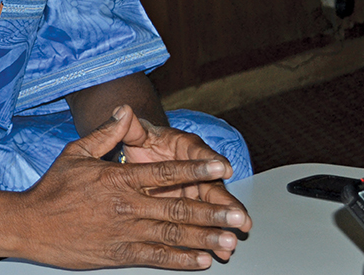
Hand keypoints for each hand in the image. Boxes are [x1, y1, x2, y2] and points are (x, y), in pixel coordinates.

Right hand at [14, 106, 250, 269]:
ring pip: (173, 236)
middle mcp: (127, 206)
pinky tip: (201, 259)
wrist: (30, 225)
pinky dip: (181, 260)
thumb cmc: (52, 189)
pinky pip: (157, 258)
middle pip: (178, 208)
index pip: (166, 173)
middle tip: (238, 214)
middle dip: (212, 211)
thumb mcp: (76, 153)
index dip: (197, 169)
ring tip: (228, 240)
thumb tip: (125, 111)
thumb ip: (106, 133)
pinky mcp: (119, 255)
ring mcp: (125, 233)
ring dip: (204, 238)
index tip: (222, 167)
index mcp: (119, 179)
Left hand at [120, 112, 249, 227]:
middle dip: (226, 202)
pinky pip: (201, 224)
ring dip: (222, 224)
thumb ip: (131, 127)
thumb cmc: (141, 141)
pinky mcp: (190, 207)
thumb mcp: (137, 133)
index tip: (223, 168)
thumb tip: (124, 111)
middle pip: (213, 186)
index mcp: (185, 147)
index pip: (200, 152)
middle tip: (239, 216)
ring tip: (232, 239)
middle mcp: (196, 169)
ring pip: (212, 208)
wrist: (141, 152)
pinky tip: (217, 252)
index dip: (211, 161)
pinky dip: (209, 238)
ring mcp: (194, 190)